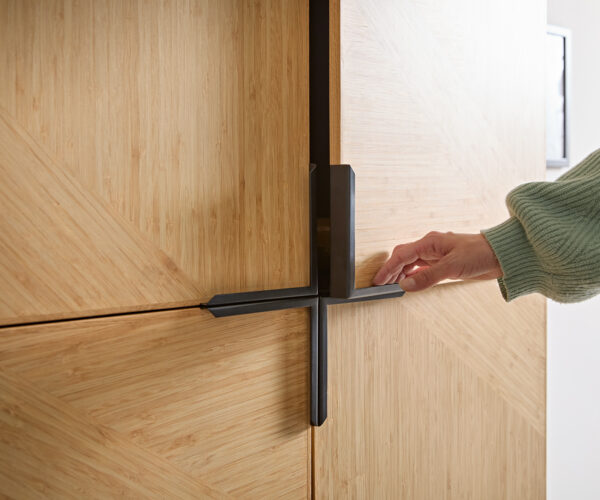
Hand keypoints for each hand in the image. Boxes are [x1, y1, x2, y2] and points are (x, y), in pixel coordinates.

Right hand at [372, 231, 501, 291]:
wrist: (502, 255)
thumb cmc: (481, 253)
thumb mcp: (452, 267)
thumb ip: (427, 277)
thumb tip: (406, 285)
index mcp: (430, 243)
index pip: (401, 255)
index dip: (388, 268)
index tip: (378, 280)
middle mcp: (431, 247)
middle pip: (403, 257)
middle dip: (391, 270)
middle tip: (381, 284)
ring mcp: (437, 255)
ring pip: (411, 263)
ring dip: (401, 273)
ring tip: (392, 285)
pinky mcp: (444, 264)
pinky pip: (422, 268)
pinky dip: (413, 275)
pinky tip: (410, 282)